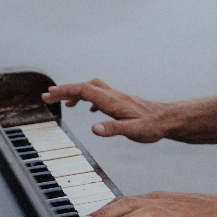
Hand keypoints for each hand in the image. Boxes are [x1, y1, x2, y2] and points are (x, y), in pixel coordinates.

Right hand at [42, 79, 175, 142]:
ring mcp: (118, 97)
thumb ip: (113, 129)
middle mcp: (113, 95)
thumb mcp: (133, 130)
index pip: (83, 90)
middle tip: (47, 97)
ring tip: (64, 104)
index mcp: (112, 101)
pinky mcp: (123, 102)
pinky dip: (90, 98)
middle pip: (84, 86)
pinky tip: (91, 111)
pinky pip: (102, 95)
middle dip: (64, 90)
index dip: (64, 91)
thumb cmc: (152, 126)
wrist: (169, 119)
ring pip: (93, 88)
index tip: (48, 95)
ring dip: (76, 93)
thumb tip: (94, 129)